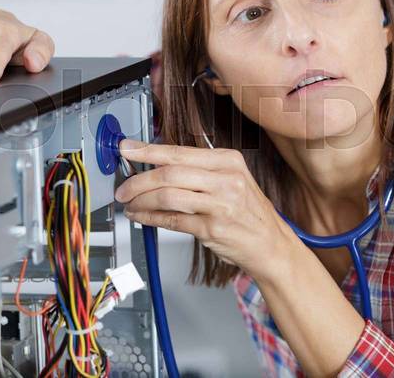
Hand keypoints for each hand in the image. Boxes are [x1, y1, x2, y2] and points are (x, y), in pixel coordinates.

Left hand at [113, 139, 293, 280]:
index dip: (147, 150)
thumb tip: (157, 164)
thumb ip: (199, 170)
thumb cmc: (248, 212)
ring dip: (141, 201)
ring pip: (167, 196)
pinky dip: (150, 219)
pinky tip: (142, 217)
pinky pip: (172, 221)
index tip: (127, 148)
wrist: (271, 244)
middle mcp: (226, 180)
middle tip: (123, 187)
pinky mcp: (212, 229)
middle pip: (169, 173)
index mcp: (228, 161)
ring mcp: (220, 205)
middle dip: (138, 180)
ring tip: (130, 204)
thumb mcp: (232, 180)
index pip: (179, 152)